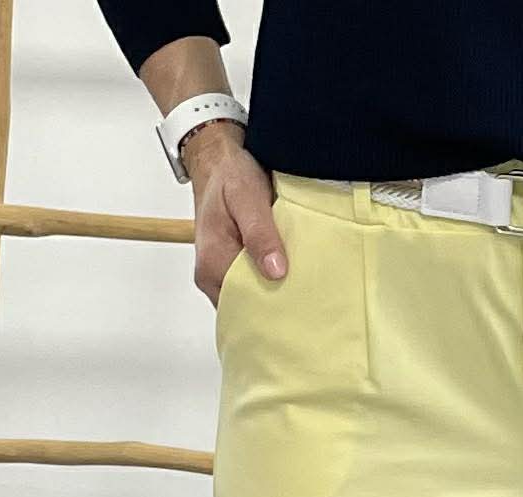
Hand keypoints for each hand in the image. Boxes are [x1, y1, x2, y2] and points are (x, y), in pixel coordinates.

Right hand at [183, 123, 286, 304]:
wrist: (217, 160)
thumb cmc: (230, 174)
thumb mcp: (246, 196)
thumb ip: (259, 233)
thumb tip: (275, 272)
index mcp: (213, 264)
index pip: (244, 305)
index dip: (272, 310)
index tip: (301, 307)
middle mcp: (212, 276)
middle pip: (247, 308)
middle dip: (276, 308)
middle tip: (309, 304)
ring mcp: (220, 274)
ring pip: (251, 298)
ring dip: (275, 297)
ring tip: (304, 295)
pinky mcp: (230, 268)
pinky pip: (252, 285)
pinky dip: (271, 285)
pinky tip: (291, 281)